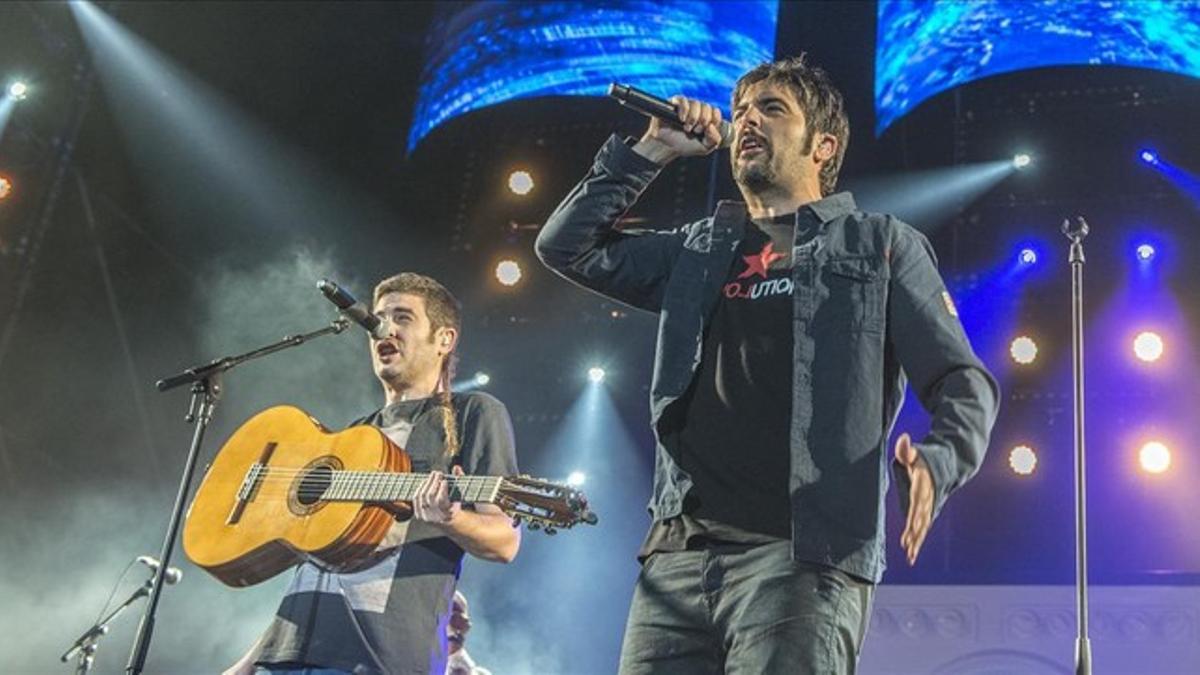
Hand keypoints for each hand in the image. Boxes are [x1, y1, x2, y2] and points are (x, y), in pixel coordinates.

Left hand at [412, 466, 463, 525]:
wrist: (450, 521)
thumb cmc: (457, 507)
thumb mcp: (463, 496)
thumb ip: (460, 480)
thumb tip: (456, 467)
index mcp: (448, 515)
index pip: (441, 501)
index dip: (442, 489)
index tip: (445, 481)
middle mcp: (436, 518)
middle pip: (430, 497)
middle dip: (434, 482)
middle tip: (438, 473)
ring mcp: (426, 517)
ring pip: (422, 497)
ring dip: (427, 483)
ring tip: (433, 476)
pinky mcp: (419, 515)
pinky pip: (416, 499)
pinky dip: (420, 488)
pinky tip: (425, 482)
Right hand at [633, 95, 723, 163]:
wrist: (666, 147)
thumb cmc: (684, 146)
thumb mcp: (705, 148)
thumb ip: (715, 140)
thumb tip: (712, 126)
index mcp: (705, 118)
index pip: (716, 112)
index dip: (714, 120)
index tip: (706, 130)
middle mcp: (697, 110)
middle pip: (707, 107)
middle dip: (703, 121)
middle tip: (695, 131)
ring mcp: (686, 106)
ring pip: (696, 103)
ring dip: (693, 118)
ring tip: (686, 128)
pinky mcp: (674, 103)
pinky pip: (683, 100)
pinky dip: (684, 111)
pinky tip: (681, 120)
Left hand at [895, 433, 933, 565]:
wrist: (948, 465)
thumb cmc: (925, 460)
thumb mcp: (916, 453)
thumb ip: (907, 449)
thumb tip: (903, 439)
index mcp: (923, 486)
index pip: (917, 502)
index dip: (914, 514)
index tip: (909, 526)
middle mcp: (927, 500)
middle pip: (921, 518)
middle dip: (915, 532)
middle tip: (908, 546)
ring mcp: (928, 507)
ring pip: (922, 527)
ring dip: (916, 541)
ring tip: (910, 556)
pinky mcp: (927, 512)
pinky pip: (922, 528)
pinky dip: (917, 541)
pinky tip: (911, 555)